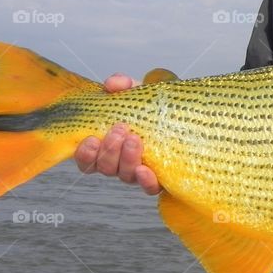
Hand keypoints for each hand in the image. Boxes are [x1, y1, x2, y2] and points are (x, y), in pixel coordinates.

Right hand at [73, 74, 161, 194]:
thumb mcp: (140, 92)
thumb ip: (124, 84)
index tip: (90, 139)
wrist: (187, 116)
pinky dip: (145, 181)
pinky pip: (149, 188)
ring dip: (126, 158)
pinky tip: (145, 169)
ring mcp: (139, 172)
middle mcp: (121, 162)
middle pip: (105, 167)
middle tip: (120, 129)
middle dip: (109, 149)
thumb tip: (112, 84)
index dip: (84, 154)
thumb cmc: (156, 108)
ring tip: (134, 139)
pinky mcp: (160, 179)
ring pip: (124, 176)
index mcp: (110, 145)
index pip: (88, 159)